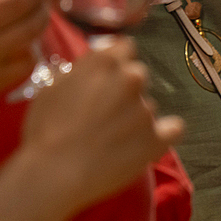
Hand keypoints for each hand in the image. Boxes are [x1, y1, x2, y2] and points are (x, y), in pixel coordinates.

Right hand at [21, 38, 183, 210]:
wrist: (55, 172)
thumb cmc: (45, 130)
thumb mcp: (52, 87)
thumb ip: (80, 71)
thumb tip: (94, 66)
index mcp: (105, 62)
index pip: (125, 47)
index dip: (117, 62)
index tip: (107, 78)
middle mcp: (132, 79)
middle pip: (138, 76)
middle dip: (125, 89)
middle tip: (106, 112)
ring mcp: (147, 109)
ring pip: (148, 106)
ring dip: (136, 116)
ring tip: (113, 138)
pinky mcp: (158, 138)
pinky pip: (175, 129)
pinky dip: (165, 133)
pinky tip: (148, 142)